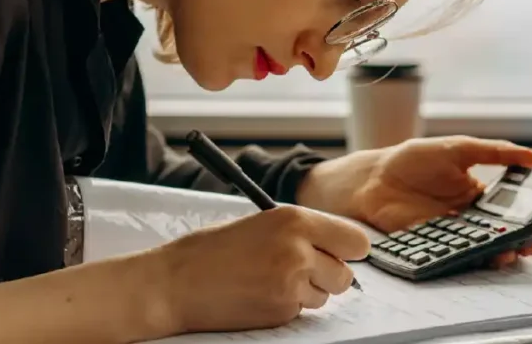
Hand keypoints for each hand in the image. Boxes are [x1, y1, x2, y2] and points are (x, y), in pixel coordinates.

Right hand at [146, 205, 370, 334]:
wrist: (175, 283)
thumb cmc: (212, 250)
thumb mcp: (262, 222)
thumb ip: (303, 231)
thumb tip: (338, 245)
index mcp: (295, 219)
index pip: (356, 241)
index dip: (350, 250)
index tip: (344, 253)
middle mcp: (299, 249)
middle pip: (346, 275)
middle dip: (330, 275)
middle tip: (304, 270)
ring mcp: (291, 284)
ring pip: (326, 296)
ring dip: (308, 292)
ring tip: (272, 280)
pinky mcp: (280, 312)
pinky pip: (301, 311)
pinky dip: (288, 306)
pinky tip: (261, 294)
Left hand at [297, 136, 531, 268]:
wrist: (374, 178)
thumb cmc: (415, 159)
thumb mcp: (459, 148)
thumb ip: (496, 152)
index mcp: (477, 193)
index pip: (508, 209)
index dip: (526, 217)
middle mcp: (466, 217)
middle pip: (498, 233)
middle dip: (516, 240)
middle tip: (529, 244)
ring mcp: (450, 233)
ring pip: (480, 248)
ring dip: (496, 253)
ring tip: (508, 253)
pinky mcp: (432, 246)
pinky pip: (455, 255)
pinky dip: (468, 259)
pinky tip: (478, 257)